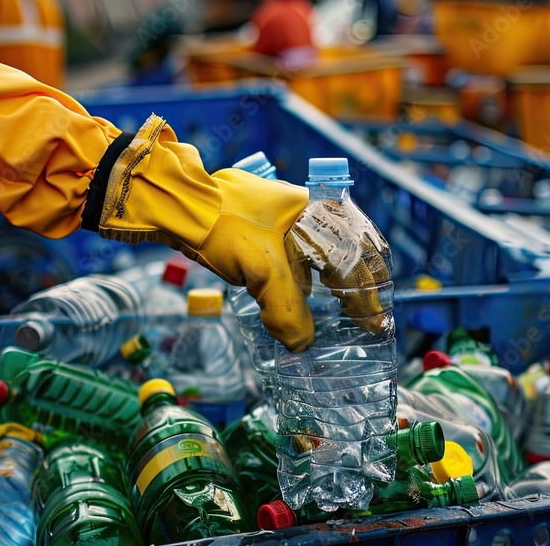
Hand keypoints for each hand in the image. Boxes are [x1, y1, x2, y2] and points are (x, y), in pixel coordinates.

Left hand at [91, 115, 390, 351]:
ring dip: (326, 289)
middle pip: (342, 256)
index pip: (356, 255)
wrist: (175, 205)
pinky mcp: (261, 231)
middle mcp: (305, 213)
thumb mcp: (262, 272)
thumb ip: (287, 311)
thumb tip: (301, 344)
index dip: (369, 292)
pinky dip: (300, 284)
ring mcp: (282, 221)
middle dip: (353, 291)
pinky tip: (296, 305)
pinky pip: (292, 261)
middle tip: (362, 323)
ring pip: (316, 260)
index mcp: (316, 212)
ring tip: (336, 318)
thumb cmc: (223, 227)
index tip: (374, 322)